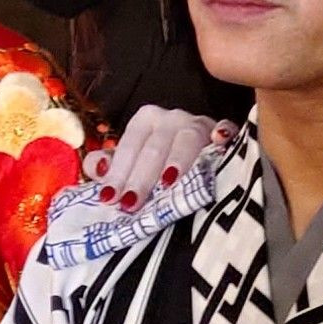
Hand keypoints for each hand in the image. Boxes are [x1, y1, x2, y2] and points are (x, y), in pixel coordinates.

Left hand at [83, 112, 228, 213]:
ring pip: (187, 140)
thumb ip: (109, 165)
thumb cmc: (160, 161)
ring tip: (167, 184)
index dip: (119, 173)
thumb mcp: (133, 161)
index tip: (111, 199)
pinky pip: (225, 129)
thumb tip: (97, 167)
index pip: (129, 146)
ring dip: (177, 160)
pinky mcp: (225, 131)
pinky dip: (223, 133)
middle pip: (154, 148)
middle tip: (132, 205)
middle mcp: (171, 118)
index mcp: (146, 120)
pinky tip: (220, 140)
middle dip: (142, 177)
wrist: (202, 154)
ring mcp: (200, 123)